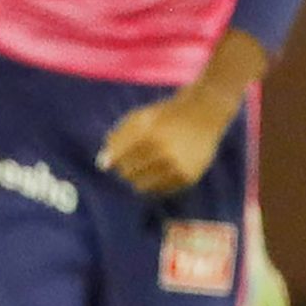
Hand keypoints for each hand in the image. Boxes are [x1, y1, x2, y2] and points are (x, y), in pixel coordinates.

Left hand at [98, 91, 233, 197]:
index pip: (118, 159)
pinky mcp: (188, 177)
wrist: (203, 115)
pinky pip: (161, 191)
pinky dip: (156, 184)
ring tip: (148, 166)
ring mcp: (176, 166)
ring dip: (139, 179)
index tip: (120, 156)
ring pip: (142, 187)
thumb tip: (102, 165)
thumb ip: (117, 138)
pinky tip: (161, 171)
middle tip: (137, 159)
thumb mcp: (139, 118)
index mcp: (147, 134)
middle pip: (128, 175)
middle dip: (127, 169)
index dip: (115, 160)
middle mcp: (162, 152)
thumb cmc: (164, 116)